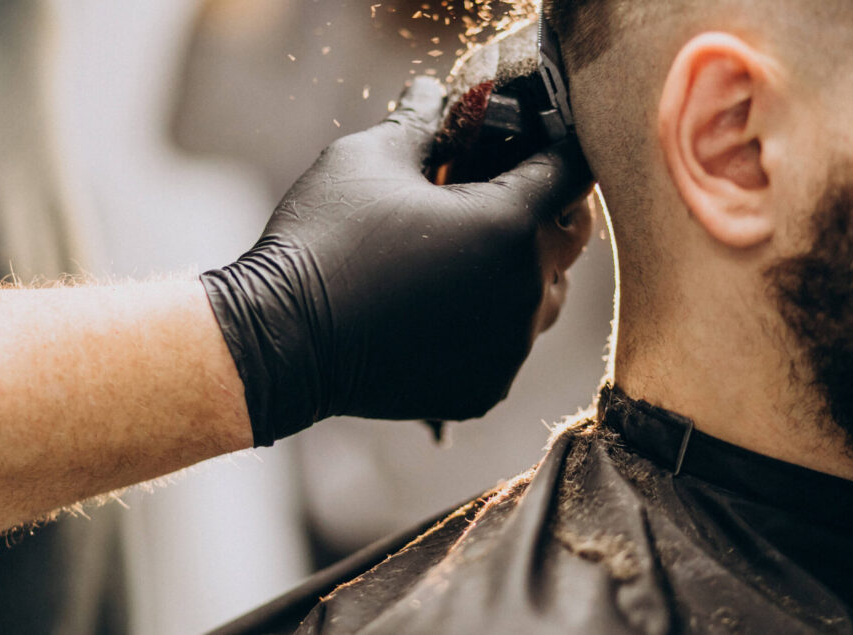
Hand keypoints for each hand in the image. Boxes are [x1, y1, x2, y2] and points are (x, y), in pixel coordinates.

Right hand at [202, 77, 593, 445]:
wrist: (281, 341)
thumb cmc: (323, 242)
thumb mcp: (369, 158)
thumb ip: (421, 123)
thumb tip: (434, 96)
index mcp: (508, 226)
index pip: (572, 171)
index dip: (552, 149)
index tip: (526, 144)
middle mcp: (524, 292)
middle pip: (569, 237)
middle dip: (541, 209)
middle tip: (491, 195)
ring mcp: (508, 349)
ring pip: (543, 297)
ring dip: (518, 270)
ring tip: (460, 256)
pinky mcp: (484, 389)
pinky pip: (507, 346)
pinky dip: (487, 324)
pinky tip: (438, 308)